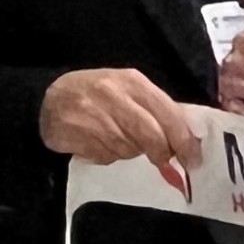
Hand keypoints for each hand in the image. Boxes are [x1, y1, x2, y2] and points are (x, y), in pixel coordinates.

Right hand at [39, 68, 202, 171]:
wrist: (50, 97)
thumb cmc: (99, 95)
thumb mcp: (130, 92)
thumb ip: (158, 112)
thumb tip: (188, 144)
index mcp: (133, 82)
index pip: (169, 115)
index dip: (184, 141)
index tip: (193, 160)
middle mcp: (113, 95)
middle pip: (151, 136)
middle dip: (161, 153)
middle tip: (162, 161)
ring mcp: (91, 113)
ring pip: (128, 149)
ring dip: (129, 152)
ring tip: (117, 139)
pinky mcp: (73, 132)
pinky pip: (104, 156)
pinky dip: (107, 156)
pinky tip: (97, 143)